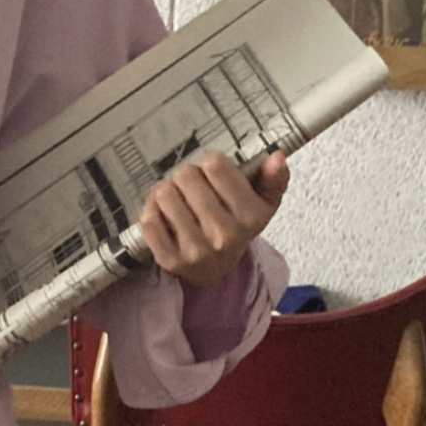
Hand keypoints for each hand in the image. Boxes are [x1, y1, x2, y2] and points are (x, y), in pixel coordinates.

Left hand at [138, 148, 288, 286]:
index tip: (211, 172)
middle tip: (191, 186)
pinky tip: (163, 211)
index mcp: (249, 216)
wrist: (216, 268)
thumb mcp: (263, 202)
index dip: (210, 163)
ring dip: (167, 190)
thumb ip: (274, 179)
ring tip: (176, 197)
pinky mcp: (169, 260)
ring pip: (165, 194)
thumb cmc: (237, 225)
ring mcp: (195, 250)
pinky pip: (149, 220)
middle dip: (187, 176)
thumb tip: (277, 157)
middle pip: (186, 176)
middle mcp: (223, 235)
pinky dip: (151, 208)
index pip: (215, 166)